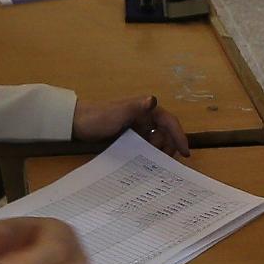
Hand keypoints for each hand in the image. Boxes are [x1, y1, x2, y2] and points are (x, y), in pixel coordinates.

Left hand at [73, 93, 188, 156]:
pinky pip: (145, 145)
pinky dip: (148, 154)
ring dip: (158, 152)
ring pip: (157, 141)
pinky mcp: (130, 136)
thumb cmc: (99, 117)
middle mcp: (146, 117)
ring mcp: (138, 127)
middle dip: (168, 147)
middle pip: (166, 133)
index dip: (179, 137)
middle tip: (165, 162)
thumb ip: (136, 107)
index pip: (170, 122)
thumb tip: (153, 100)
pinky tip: (145, 164)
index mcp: (147, 109)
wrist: (77, 123)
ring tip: (153, 164)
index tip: (185, 153)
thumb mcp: (119, 112)